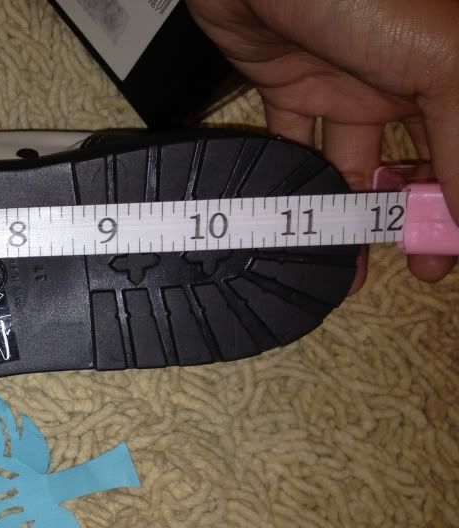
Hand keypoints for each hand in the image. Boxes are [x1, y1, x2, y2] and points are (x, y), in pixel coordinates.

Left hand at [186, 0, 458, 290]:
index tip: (449, 249)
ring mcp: (351, 75)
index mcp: (457, 61)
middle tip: (414, 263)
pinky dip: (297, 186)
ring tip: (347, 263)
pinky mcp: (291, 81)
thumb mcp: (445, 59)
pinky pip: (299, 145)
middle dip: (420, 214)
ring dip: (357, 212)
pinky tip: (296, 228)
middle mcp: (413, 68)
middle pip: (428, 156)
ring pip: (362, 160)